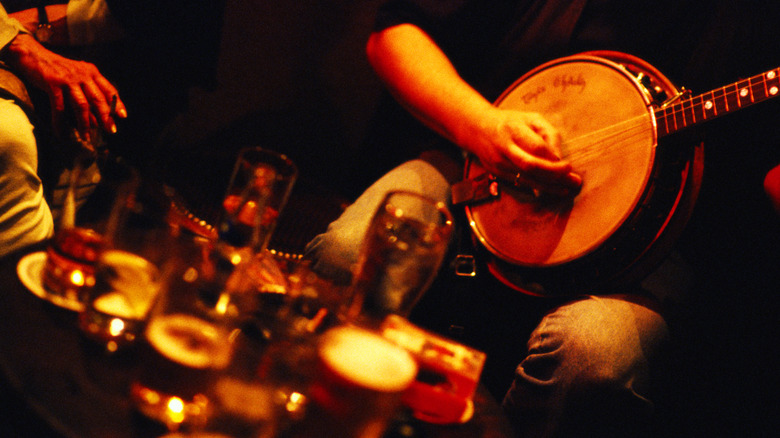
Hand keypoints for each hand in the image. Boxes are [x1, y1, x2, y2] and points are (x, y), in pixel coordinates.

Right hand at [4, 33, 126, 142]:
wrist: (32, 54)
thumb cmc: (57, 70)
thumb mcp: (77, 79)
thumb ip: (87, 96)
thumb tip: (96, 122)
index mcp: (91, 72)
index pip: (109, 89)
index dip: (117, 103)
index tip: (123, 117)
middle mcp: (83, 75)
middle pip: (98, 99)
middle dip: (105, 117)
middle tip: (110, 131)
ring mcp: (68, 79)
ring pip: (81, 106)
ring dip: (84, 123)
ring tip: (86, 137)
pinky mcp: (53, 84)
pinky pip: (59, 107)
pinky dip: (60, 122)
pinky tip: (61, 133)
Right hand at [466, 107, 580, 195]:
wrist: (477, 128)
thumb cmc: (510, 122)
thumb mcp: (531, 118)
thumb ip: (548, 133)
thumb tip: (559, 158)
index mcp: (513, 129)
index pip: (536, 148)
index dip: (554, 159)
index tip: (569, 166)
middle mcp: (504, 148)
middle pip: (531, 166)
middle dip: (554, 175)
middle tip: (573, 181)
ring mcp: (498, 163)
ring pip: (526, 179)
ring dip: (549, 186)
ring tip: (568, 189)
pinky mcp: (497, 173)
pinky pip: (520, 184)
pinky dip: (538, 188)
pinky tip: (553, 189)